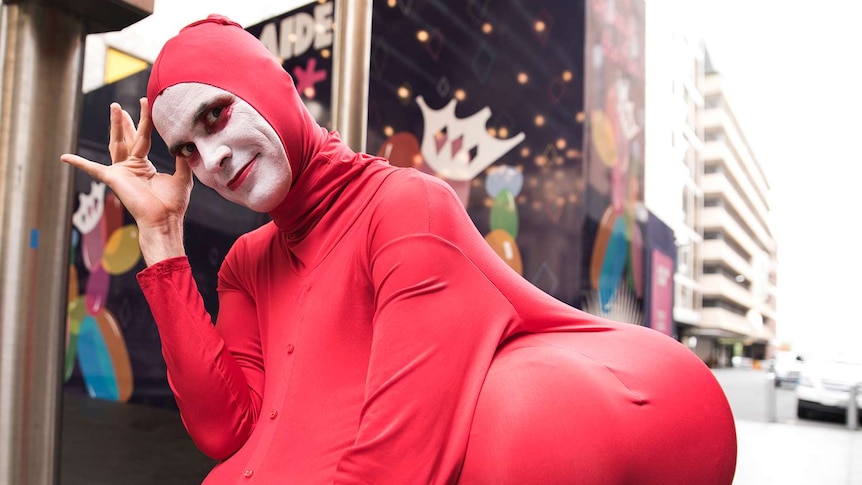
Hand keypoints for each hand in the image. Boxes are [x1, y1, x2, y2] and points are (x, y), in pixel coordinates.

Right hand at [60, 98, 192, 263]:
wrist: (164, 220)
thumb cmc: (173, 204)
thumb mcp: (182, 177)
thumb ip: (182, 159)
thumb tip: (185, 144)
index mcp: (144, 166)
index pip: (143, 138)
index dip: (145, 122)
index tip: (147, 104)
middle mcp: (130, 167)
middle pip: (126, 138)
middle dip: (124, 121)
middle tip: (119, 105)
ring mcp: (121, 172)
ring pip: (116, 143)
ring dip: (115, 126)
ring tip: (115, 108)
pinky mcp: (113, 178)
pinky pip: (92, 169)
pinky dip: (79, 163)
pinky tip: (65, 157)